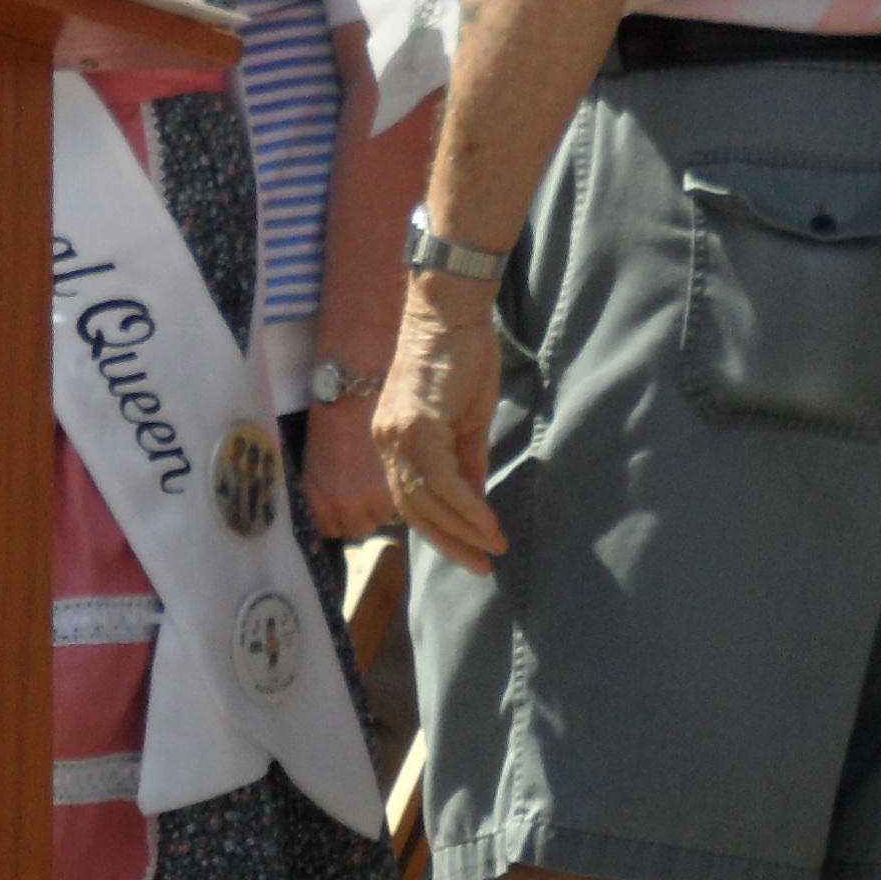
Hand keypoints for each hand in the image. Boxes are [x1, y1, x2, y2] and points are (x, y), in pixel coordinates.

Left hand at [300, 392, 395, 540]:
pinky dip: (393, 495)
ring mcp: (373, 504)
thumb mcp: (312, 469)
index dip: (336, 517)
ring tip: (374, 479)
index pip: (330, 532)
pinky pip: (395, 507)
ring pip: (380, 520)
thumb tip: (327, 523)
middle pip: (357, 530)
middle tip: (360, 490)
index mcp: (319, 503)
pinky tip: (386, 473)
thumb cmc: (327, 428)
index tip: (341, 503)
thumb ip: (320, 499)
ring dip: (378, 506)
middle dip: (358, 514)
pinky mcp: (397, 493)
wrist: (352, 400)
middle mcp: (345, 510)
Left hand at [371, 282, 508, 573]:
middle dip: (449, 541)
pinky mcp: (417, 426)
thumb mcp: (467, 421)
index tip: (470, 553)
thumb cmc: (460, 358)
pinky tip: (488, 523)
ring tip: (493, 548)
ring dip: (462, 529)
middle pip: (413, 508)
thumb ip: (466, 464)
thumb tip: (474, 504)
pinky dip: (465, 506)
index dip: (440, 530)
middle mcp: (387, 441)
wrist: (449, 313)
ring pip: (426, 499)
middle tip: (482, 566)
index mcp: (394, 440)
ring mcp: (398, 434)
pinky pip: (442, 479)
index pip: (411, 499)